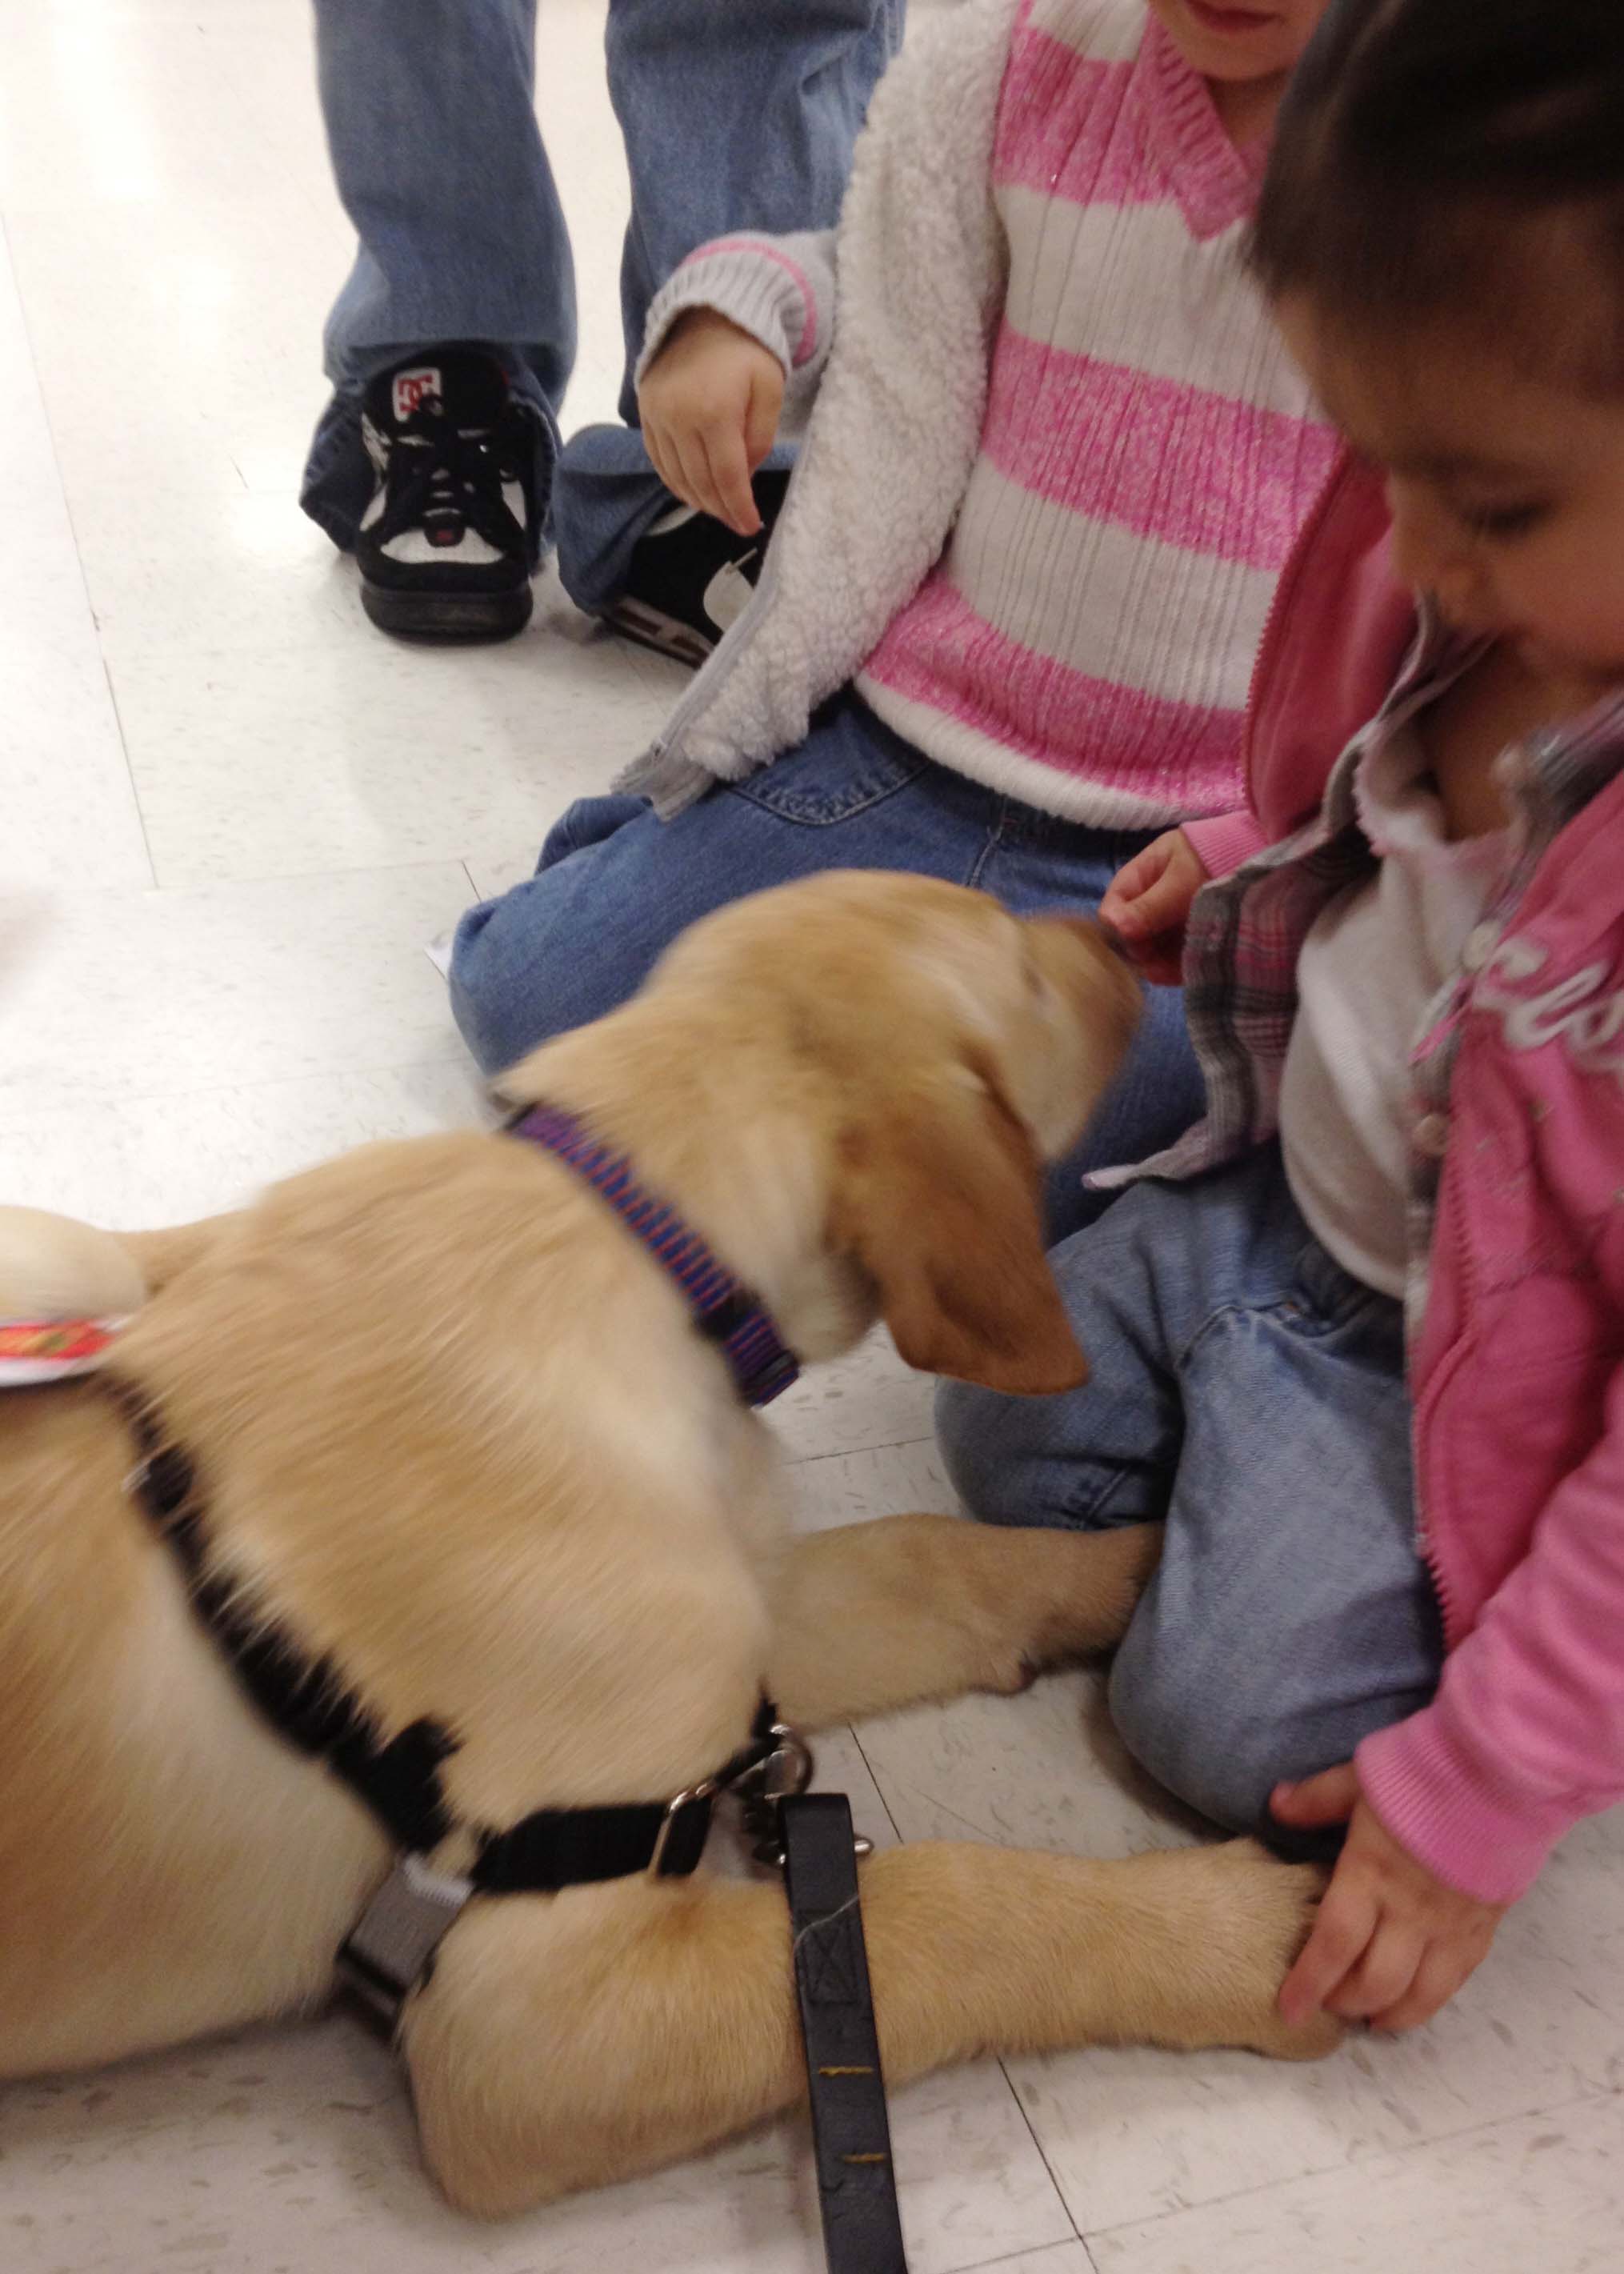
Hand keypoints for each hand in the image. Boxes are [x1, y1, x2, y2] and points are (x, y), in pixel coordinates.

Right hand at [638, 309, 785, 537]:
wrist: (707, 314)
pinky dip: (676, 482)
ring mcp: (657, 416)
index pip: (727, 477)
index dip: (739, 507)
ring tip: (719, 509)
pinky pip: (658, 461)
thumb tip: (744, 476)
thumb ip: (761, 438)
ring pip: (676, 477)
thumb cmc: (748, 352)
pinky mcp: (645, 413)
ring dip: (699, 500)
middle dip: (721, 509)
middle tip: (737, 522)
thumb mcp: (770, 390)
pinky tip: (693, 492)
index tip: (750, 526)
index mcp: (714, 411)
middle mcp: (679, 417)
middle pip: (700, 482)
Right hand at [1097, 829, 1207, 984]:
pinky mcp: (1188, 940)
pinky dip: (1172, 969)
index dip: (1117, 924)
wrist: (1261, 862)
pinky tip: (1175, 974)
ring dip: (1155, 963)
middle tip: (1151, 956)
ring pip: (1151, 950)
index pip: (1114, 903)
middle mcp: (1152, 901)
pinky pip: (1172, 960)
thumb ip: (1149, 906)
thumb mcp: (1180, 880)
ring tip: (1164, 971)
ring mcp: (1170, 922)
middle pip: (1130, 932)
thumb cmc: (1215, 859)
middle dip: (1139, 947)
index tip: (1129, 938)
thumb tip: (1114, 927)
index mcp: (1143, 876)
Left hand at [1273, 1764, 1505, 2033]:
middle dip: (1347, 2003)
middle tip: (1328, 2005)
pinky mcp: (1485, 1927)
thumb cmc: (1425, 1772)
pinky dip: (1432, 1999)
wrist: (1503, 1775)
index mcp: (1370, 1874)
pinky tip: (1417, 2001)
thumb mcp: (1360, 1777)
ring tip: (1370, 2018)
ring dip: (1392, 2015)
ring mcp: (1451, 1926)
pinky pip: (1457, 1979)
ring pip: (1422, 1994)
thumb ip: (1317, 1799)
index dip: (1309, 1983)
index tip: (1287, 2010)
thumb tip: (1276, 1805)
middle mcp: (1410, 1912)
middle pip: (1376, 1981)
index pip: (1333, 1944)